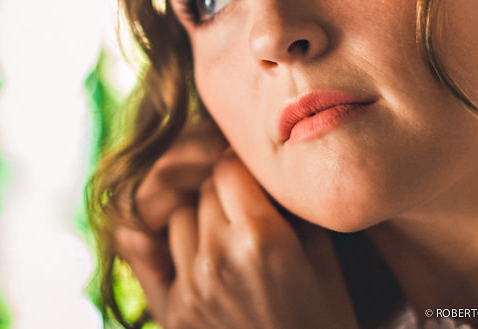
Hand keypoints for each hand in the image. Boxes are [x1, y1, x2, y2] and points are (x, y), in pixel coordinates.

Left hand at [140, 150, 359, 328]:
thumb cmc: (325, 319)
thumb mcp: (323, 258)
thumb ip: (288, 206)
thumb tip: (256, 164)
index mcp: (262, 238)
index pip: (227, 167)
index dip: (242, 170)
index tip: (252, 181)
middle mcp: (219, 258)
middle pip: (203, 190)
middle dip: (223, 194)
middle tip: (245, 211)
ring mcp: (191, 286)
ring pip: (178, 217)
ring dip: (199, 220)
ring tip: (228, 241)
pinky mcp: (173, 311)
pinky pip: (152, 256)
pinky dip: (169, 249)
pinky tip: (183, 250)